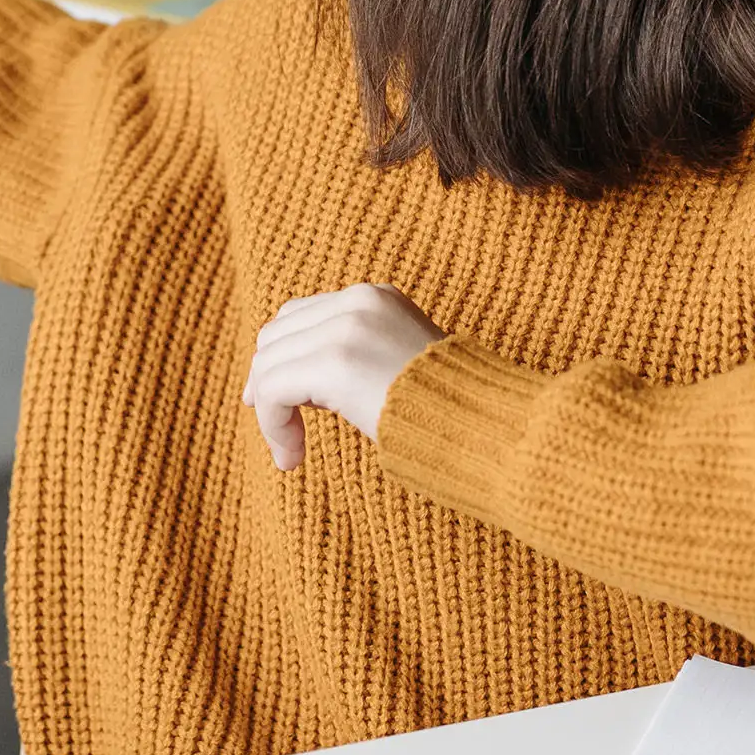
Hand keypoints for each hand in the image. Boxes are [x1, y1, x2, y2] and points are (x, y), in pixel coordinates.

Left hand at [243, 284, 443, 467]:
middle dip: (267, 383)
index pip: (299, 315)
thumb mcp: (401, 365)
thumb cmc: (452, 411)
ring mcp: (347, 328)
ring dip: (271, 414)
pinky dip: (273, 426)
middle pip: (276, 335)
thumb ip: (359, 357)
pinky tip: (291, 458)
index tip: (270, 400)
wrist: (487, 424)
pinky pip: (273, 390)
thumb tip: (304, 384)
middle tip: (280, 431)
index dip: (279, 357)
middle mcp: (358, 301)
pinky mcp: (336, 362)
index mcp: (376, 297)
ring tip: (291, 454)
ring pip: (268, 365)